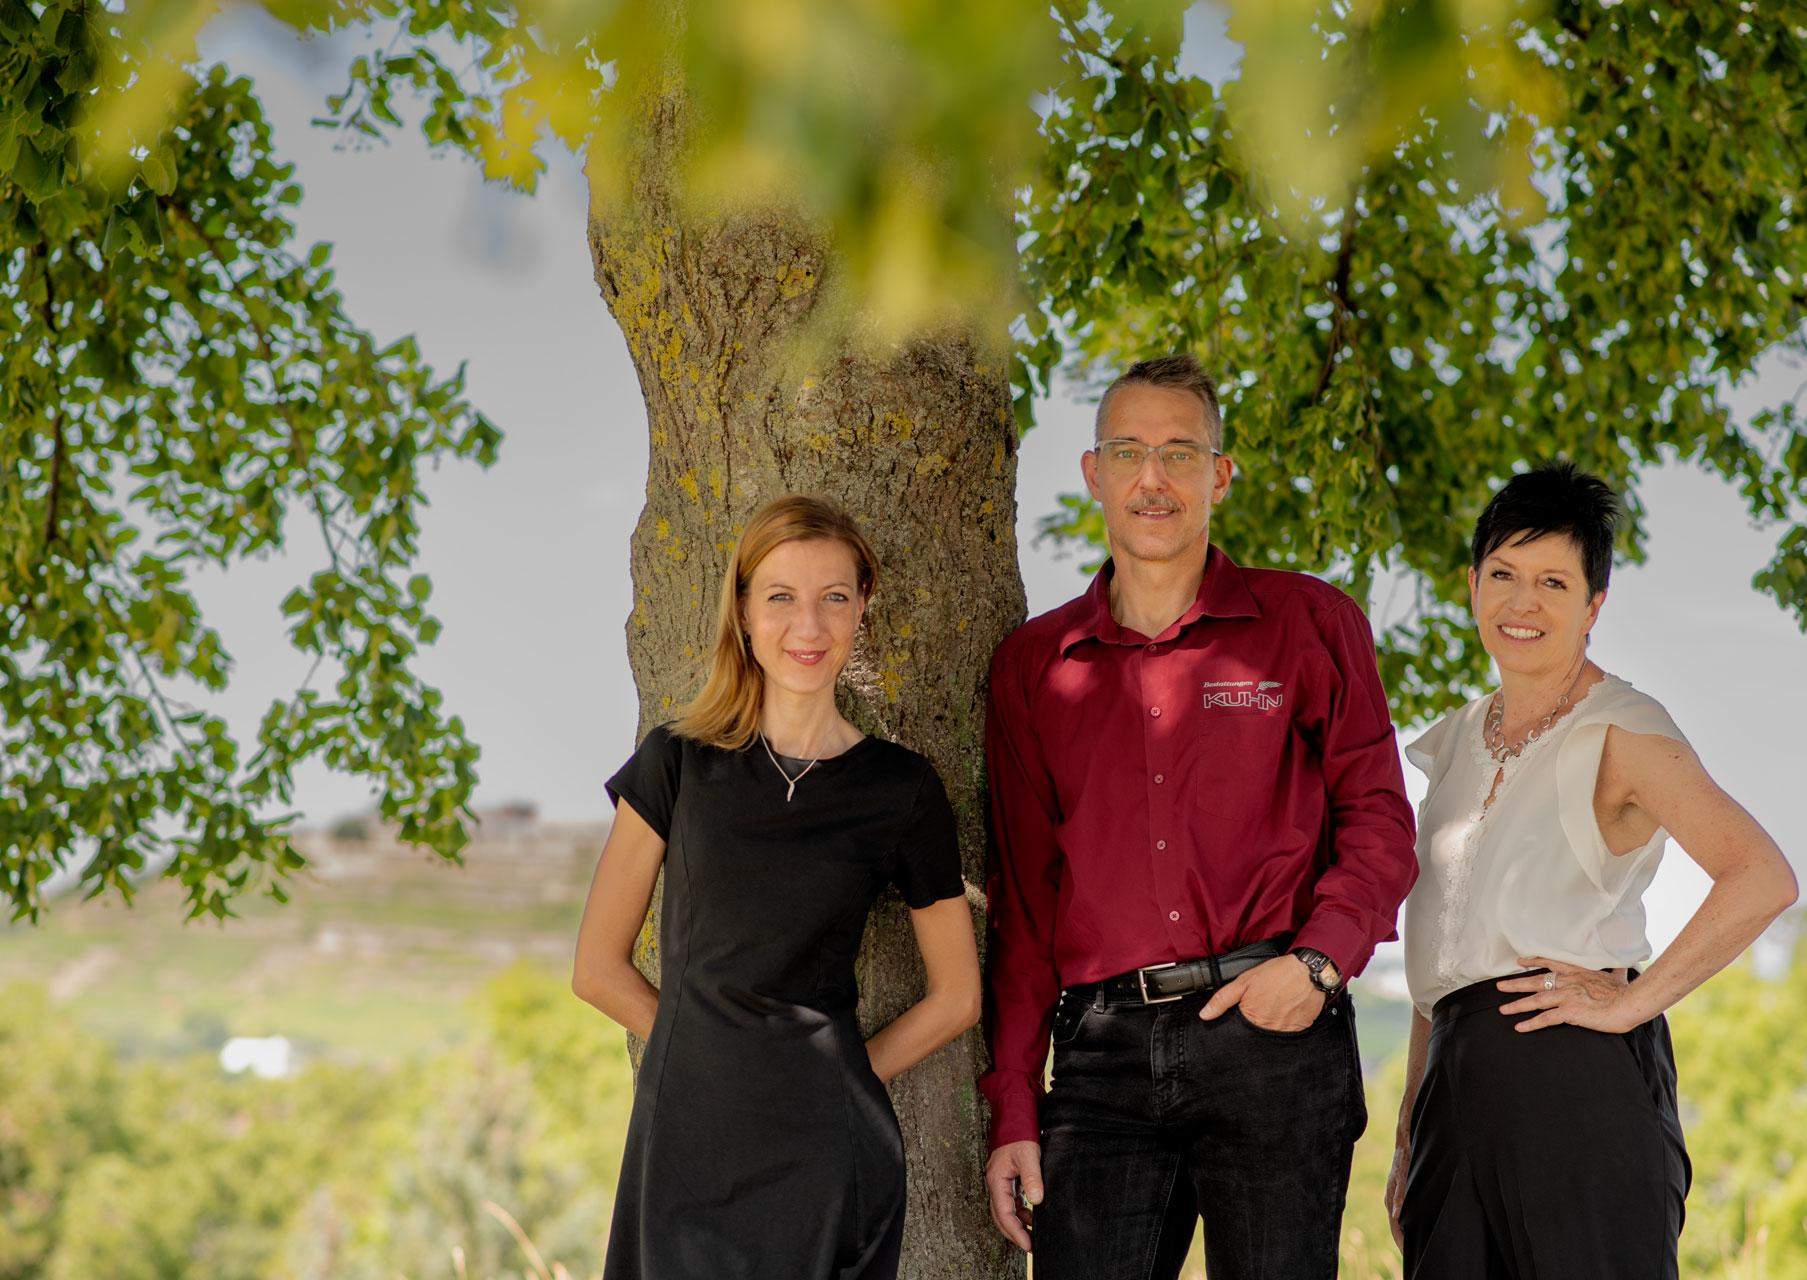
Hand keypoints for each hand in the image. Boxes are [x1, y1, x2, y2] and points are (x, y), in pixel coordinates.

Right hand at [984, 1140, 1040, 1251]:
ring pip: (1005, 1209)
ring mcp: (1002, 1180)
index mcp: (997, 1180)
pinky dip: (1020, 1210)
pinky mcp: (1009, 1177)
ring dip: (1017, 1222)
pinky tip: (1032, 1214)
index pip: (1003, 1213)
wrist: (1016, 1113)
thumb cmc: (1019, 1132)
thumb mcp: (1028, 1155)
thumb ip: (1032, 1178)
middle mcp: (996, 1182)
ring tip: (1033, 1233)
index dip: (1015, 1231)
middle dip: (1014, 1232)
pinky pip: (1012, 1200)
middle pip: (1001, 1215)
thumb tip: (1036, 1200)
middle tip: (1030, 1245)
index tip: (1027, 1244)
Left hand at [1199, 954, 1326, 1030]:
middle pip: (1256, 1035)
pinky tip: (1287, 1012)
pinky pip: (1289, 1034)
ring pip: (1272, 1036)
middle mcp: (1268, 1028)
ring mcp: (1285, 1031)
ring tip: (1276, 1009)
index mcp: (1251, 1017)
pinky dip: (1286, 1025)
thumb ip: (1222, 1000)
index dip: (1240, 1024)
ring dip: (1272, 1026)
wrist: (1308, 971)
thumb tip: (1204, 1015)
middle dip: (1257, 1026)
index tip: (1246, 1015)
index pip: (1239, 1031)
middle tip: (1265, 1008)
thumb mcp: (1244, 981)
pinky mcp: (1300, 1030)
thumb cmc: (1276, 974)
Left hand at [1384, 1137, 1408, 1251]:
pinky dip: (1398, 1205)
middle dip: (1400, 1242)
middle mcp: (1390, 1196)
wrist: (1404, 1140)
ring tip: (1405, 1247)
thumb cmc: (1407, 1165)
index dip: (1401, 1241)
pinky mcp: (1399, 1176)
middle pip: (1394, 1225)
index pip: (1395, 1227)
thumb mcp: (1407, 1187)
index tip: (1407, 1256)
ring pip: (1394, 1213)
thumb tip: (1412, 1217)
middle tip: (1407, 1257)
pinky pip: (1398, 1194)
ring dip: (1399, 1230)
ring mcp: (1394, 1187)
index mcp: (1392, 1201)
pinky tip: (1398, 1216)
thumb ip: (1408, 1202)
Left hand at [1496, 957, 1638, 1032]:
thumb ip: (1615, 971)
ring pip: (1535, 1000)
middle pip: (1535, 981)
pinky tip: (1519, 1027)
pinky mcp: (1568, 1012)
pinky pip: (1545, 1019)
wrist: (1629, 1002)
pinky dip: (1531, 1023)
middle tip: (1499, 985)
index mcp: (1577, 972)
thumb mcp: (1618, 976)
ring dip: (1517, 1005)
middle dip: (1515, 983)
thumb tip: (1623, 964)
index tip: (1520, 961)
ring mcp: (1566, 996)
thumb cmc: (1626, 991)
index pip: (1550, 963)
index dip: (1533, 962)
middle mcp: (1567, 982)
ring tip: (1502, 1009)